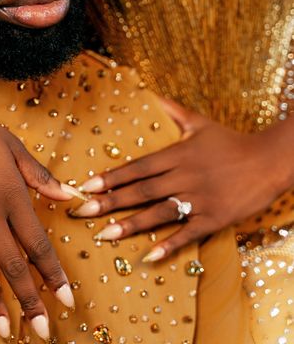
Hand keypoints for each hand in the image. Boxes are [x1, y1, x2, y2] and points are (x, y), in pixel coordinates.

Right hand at [0, 84, 77, 338]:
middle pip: (12, 267)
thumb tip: (71, 195)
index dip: (54, 276)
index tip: (68, 301)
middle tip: (43, 332)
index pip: (38, 245)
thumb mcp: (14, 147)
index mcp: (12, 195)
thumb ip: (40, 177)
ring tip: (7, 332)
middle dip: (30, 302)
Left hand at [72, 98, 292, 261]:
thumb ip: (170, 109)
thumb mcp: (198, 122)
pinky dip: (169, 245)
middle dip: (109, 202)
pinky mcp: (215, 218)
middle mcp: (185, 176)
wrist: (269, 161)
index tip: (86, 186)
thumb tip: (147, 93)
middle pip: (141, 191)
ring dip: (130, 225)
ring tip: (103, 235)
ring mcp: (200, 199)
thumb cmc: (230, 141)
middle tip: (81, 212)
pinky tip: (148, 256)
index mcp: (178, 154)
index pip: (138, 167)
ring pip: (159, 213)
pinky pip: (188, 234)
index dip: (111, 177)